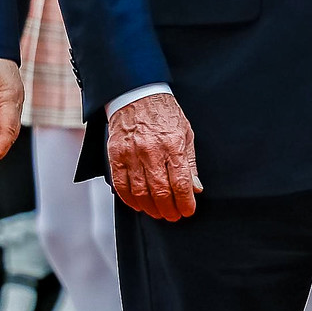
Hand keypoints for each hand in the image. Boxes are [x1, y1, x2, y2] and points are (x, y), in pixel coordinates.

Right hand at [108, 92, 199, 220]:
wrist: (137, 94)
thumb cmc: (164, 113)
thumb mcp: (185, 132)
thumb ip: (190, 162)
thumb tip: (196, 188)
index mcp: (173, 144)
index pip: (181, 183)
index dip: (185, 202)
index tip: (188, 211)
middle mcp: (151, 151)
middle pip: (161, 191)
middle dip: (169, 209)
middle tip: (173, 216)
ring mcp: (131, 154)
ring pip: (140, 192)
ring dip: (151, 208)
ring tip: (159, 213)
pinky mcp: (116, 155)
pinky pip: (121, 185)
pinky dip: (130, 200)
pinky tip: (139, 205)